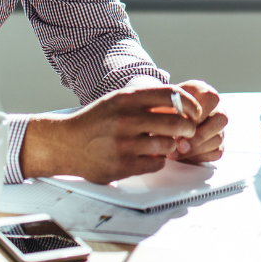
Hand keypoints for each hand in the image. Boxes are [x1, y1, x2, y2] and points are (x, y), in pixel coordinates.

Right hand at [21, 83, 199, 182]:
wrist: (65, 143)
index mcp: (127, 98)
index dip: (189, 104)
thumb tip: (182, 103)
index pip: (171, 95)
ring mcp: (124, 143)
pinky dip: (158, 160)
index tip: (195, 111)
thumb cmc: (96, 121)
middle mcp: (126, 119)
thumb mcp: (118, 101)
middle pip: (176, 122)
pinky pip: (156, 163)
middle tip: (188, 131)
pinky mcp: (122, 165)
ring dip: (171, 145)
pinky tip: (149, 156)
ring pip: (168, 144)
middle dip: (188, 128)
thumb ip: (146, 100)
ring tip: (164, 144)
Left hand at [170, 80, 227, 163]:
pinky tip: (183, 155)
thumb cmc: (162, 110)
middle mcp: (215, 108)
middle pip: (220, 119)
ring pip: (217, 138)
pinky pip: (215, 152)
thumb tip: (171, 129)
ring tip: (175, 153)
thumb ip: (167, 112)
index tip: (183, 123)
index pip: (211, 99)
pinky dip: (199, 156)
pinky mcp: (217, 143)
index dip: (199, 113)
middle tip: (180, 145)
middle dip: (199, 136)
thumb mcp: (162, 104)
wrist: (162, 120)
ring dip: (195, 149)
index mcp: (203, 92)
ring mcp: (217, 126)